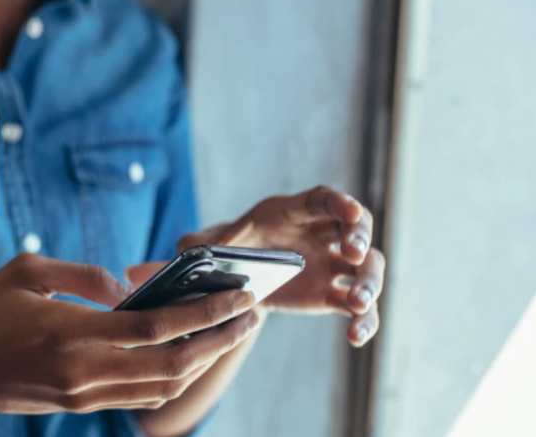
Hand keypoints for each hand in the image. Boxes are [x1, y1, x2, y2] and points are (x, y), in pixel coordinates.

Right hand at [0, 253, 261, 414]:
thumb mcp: (27, 272)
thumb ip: (84, 275)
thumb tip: (129, 289)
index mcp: (73, 333)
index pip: (158, 326)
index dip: (205, 312)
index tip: (238, 295)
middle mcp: (85, 371)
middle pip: (173, 362)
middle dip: (219, 339)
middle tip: (250, 316)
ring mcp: (83, 395)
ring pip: (162, 386)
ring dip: (202, 361)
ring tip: (227, 333)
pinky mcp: (78, 405)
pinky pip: (139, 395)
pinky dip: (170, 375)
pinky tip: (184, 352)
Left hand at [176, 186, 385, 346]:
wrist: (235, 280)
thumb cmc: (224, 251)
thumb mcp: (206, 246)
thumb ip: (193, 247)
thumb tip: (165, 257)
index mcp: (291, 212)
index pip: (323, 199)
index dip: (340, 202)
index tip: (350, 211)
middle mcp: (319, 234)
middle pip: (356, 228)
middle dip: (359, 238)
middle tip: (353, 254)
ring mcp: (330, 264)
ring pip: (366, 267)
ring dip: (369, 282)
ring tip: (357, 302)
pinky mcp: (331, 294)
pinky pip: (358, 306)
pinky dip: (364, 320)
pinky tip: (356, 336)